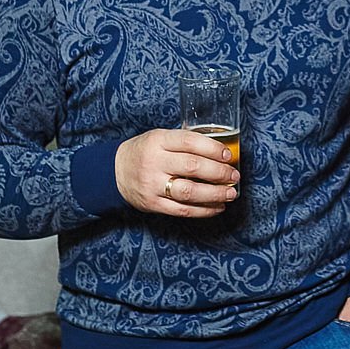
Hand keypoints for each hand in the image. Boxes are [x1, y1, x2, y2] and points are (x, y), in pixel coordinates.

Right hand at [114, 129, 239, 217]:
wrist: (115, 172)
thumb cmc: (145, 152)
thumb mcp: (159, 138)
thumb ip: (184, 142)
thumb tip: (220, 151)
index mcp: (157, 141)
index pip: (189, 142)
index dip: (213, 148)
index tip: (228, 155)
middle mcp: (154, 163)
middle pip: (193, 167)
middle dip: (219, 172)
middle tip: (234, 175)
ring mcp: (153, 185)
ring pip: (189, 192)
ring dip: (215, 194)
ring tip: (230, 193)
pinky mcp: (153, 204)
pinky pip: (183, 210)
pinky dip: (204, 210)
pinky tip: (217, 207)